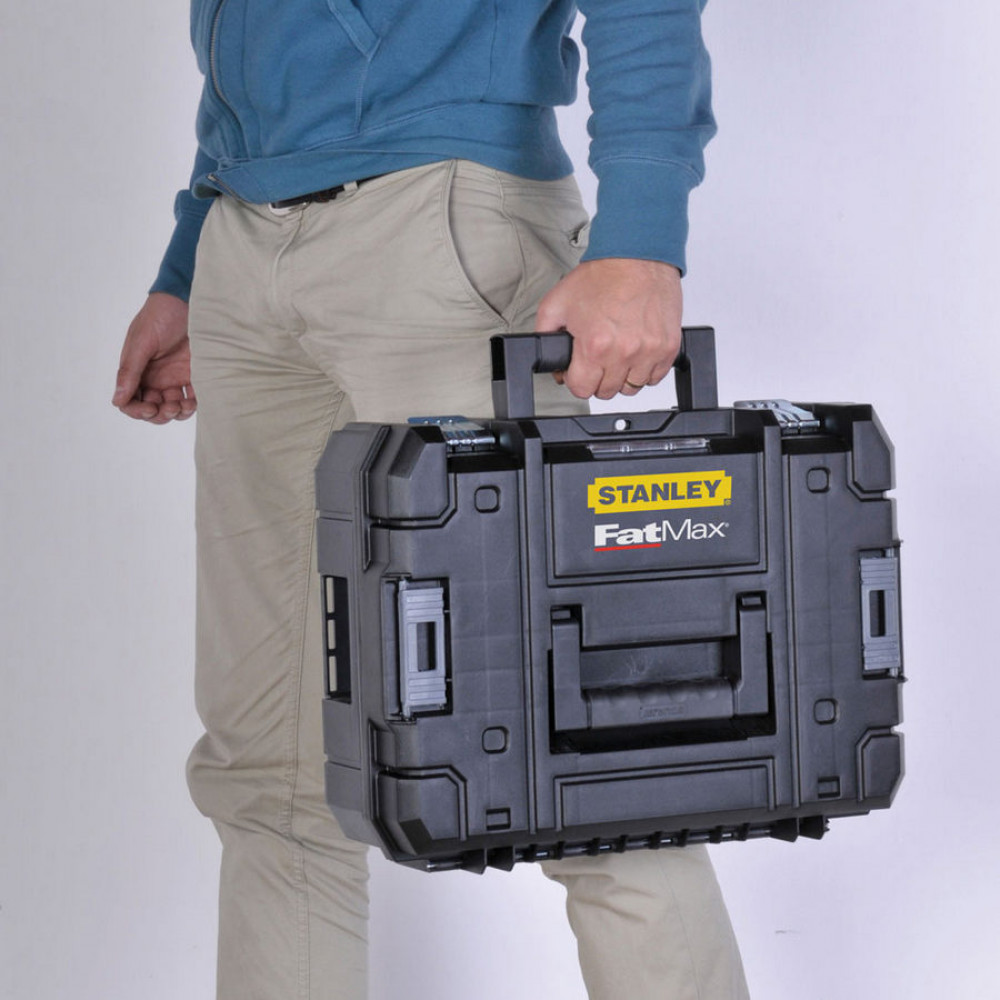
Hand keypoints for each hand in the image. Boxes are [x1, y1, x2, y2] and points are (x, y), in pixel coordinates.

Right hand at [112, 292, 195, 423]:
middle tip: (170, 407)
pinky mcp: (193, 375)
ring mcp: (173, 378)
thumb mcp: (142, 343)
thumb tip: (117, 400)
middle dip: (160, 414)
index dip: (138, 411)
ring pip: (172, 407)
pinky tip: (194, 400)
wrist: (187, 302)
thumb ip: (130, 371)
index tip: (150, 408)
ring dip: (177, 413)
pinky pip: (192, 398)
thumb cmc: (160, 317)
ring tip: (184, 405)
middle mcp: (153, 378)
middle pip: (152, 409)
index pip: (130, 401)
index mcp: (136, 371)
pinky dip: (193, 404)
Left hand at [534, 257, 682, 399]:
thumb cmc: (602, 276)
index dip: (576, 380)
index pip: (582, 389)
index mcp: (595, 345)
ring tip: (617, 353)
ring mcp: (649, 351)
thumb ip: (545, 336)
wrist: (637, 255)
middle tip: (597, 357)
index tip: (579, 370)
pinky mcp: (668, 347)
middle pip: (607, 391)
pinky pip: (656, 377)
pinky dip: (645, 369)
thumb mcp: (556, 304)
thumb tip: (552, 363)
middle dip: (598, 377)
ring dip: (622, 375)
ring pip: (632, 387)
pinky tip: (636, 351)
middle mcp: (624, 352)